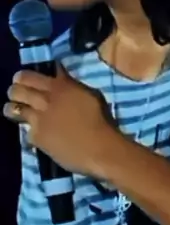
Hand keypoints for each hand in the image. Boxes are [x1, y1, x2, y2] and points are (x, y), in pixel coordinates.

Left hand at [3, 64, 118, 176]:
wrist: (99, 148)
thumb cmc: (101, 120)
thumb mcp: (89, 95)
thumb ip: (71, 85)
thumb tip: (60, 76)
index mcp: (59, 86)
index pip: (29, 75)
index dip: (22, 77)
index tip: (22, 80)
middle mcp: (45, 99)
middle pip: (17, 89)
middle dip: (15, 91)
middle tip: (18, 95)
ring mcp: (38, 119)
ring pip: (13, 109)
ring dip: (13, 109)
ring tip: (15, 112)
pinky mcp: (37, 137)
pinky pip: (26, 131)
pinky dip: (30, 132)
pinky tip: (36, 135)